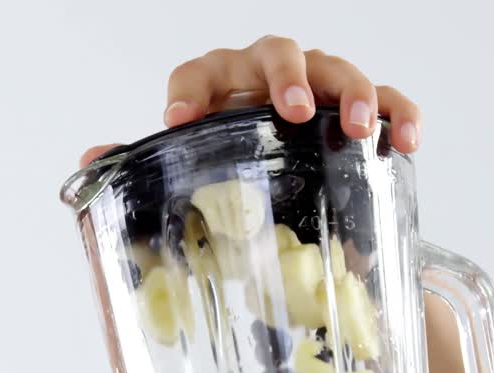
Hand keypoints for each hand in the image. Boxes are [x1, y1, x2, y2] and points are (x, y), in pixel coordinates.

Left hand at [79, 36, 421, 167]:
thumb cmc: (226, 180)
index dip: (188, 88)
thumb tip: (88, 161)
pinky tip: (404, 141)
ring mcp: (316, 89)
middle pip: (276, 52)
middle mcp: (266, 79)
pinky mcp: (356, 111)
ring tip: (354, 127)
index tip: (179, 117)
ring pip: (335, 67)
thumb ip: (139, 168)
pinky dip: (399, 112)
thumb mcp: (184, 178)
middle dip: (285, 76)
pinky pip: (388, 97)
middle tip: (290, 110)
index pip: (197, 72)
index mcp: (217, 91)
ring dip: (348, 91)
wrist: (279, 199)